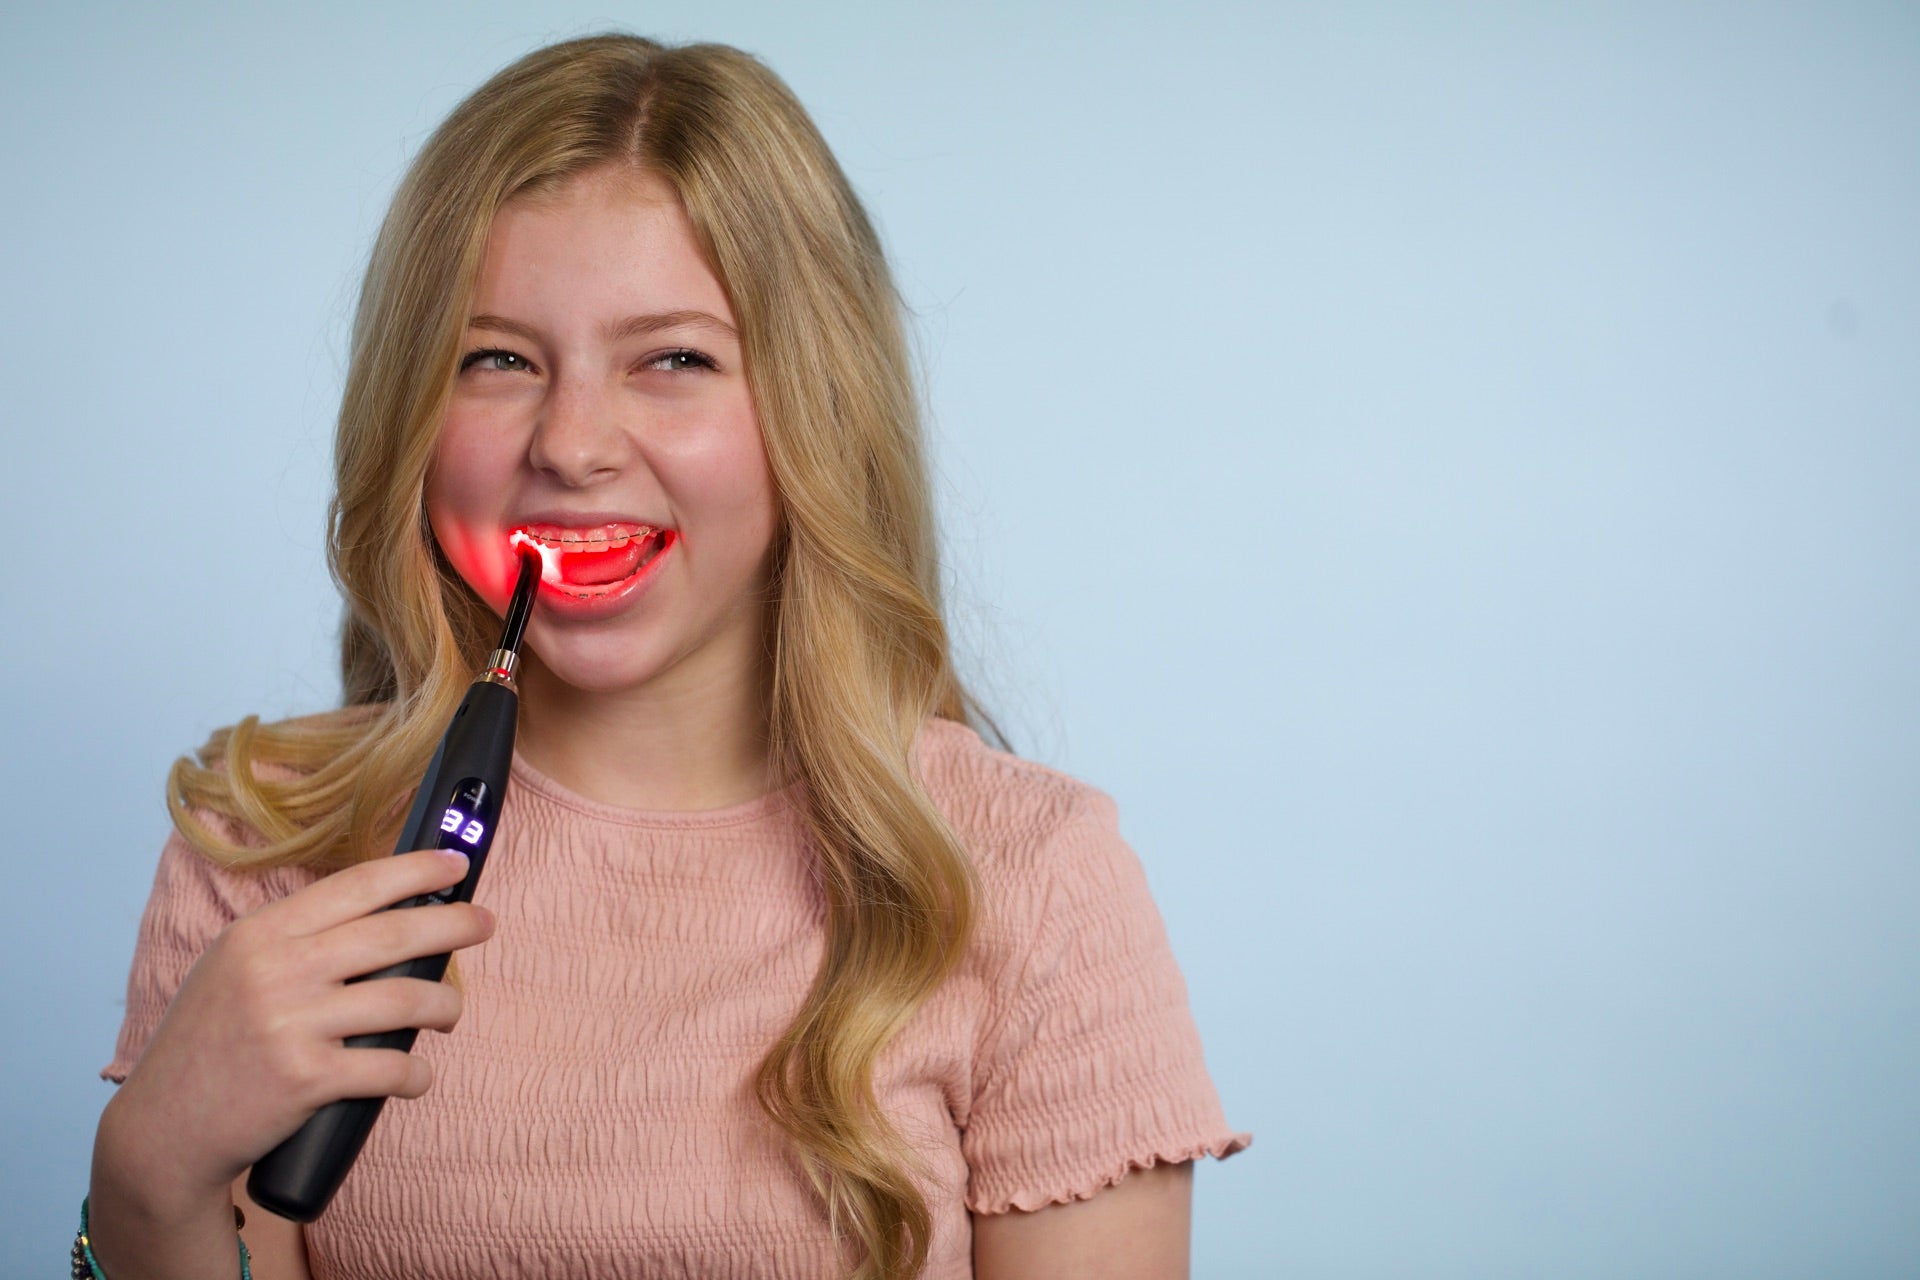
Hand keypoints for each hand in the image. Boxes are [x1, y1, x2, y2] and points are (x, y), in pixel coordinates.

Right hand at [97, 847, 494, 1204]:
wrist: (161, 1128)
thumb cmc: (207, 1044)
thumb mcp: (232, 968)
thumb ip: (294, 939)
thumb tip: (382, 913)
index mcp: (260, 933)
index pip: (356, 885)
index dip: (415, 870)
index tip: (455, 865)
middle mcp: (276, 969)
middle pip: (393, 934)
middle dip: (452, 925)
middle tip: (484, 923)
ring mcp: (292, 1024)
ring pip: (405, 1000)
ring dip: (445, 1006)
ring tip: (450, 1012)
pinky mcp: (307, 1078)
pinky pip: (390, 1067)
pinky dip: (416, 1074)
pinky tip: (418, 1076)